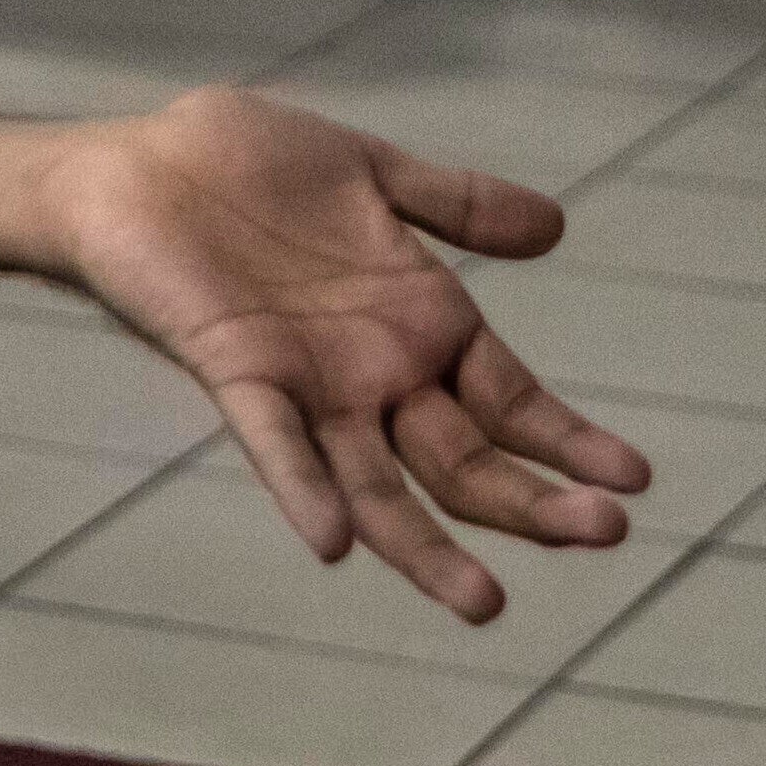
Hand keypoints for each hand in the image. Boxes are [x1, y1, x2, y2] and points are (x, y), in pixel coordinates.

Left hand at [36, 90, 645, 620]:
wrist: (130, 163)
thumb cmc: (244, 167)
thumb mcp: (371, 172)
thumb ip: (456, 204)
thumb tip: (558, 227)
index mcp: (419, 322)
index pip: (511, 400)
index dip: (567, 439)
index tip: (635, 478)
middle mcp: (373, 373)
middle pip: (464, 460)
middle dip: (532, 502)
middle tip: (605, 535)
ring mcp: (308, 385)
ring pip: (379, 486)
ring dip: (428, 546)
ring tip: (486, 602)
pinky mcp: (236, 373)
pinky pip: (275, 444)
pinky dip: (303, 492)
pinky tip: (335, 542)